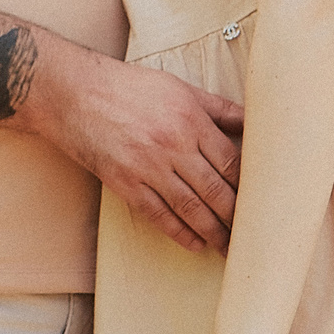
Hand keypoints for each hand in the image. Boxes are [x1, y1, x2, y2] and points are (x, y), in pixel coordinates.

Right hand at [27, 48, 243, 253]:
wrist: (71, 92)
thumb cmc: (127, 86)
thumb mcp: (178, 87)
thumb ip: (218, 107)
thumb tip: (253, 121)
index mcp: (190, 120)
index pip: (232, 162)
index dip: (250, 187)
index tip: (262, 202)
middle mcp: (172, 145)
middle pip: (217, 191)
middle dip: (238, 217)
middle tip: (254, 236)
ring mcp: (147, 167)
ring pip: (191, 209)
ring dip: (215, 232)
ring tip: (230, 247)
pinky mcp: (125, 182)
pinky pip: (159, 215)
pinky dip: (180, 233)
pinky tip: (196, 244)